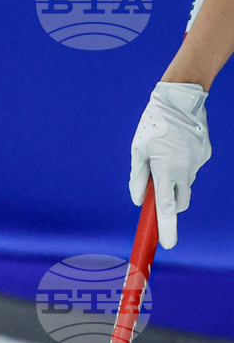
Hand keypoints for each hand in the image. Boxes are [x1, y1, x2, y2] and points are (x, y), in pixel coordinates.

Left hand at [129, 82, 210, 248]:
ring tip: (164, 154)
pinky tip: (176, 145)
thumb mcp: (138, 151)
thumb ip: (138, 178)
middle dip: (169, 204)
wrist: (181, 98)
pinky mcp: (205, 154)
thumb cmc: (153, 124)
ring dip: (174, 179)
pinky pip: (191, 167)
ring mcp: (198, 162)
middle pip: (179, 201)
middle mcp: (186, 170)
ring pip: (185, 183)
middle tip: (156, 190)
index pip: (166, 207)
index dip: (166, 227)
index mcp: (166, 171)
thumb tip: (138, 200)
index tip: (168, 244)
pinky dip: (182, 164)